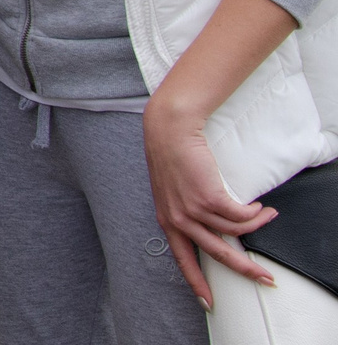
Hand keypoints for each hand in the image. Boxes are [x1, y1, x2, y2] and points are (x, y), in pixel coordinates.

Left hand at [145, 100, 278, 303]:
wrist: (169, 131)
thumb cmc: (172, 156)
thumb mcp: (172, 191)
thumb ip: (186, 212)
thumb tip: (210, 227)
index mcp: (166, 222)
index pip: (182, 260)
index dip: (197, 283)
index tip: (208, 303)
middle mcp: (179, 220)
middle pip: (217, 255)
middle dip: (246, 270)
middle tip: (266, 278)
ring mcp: (194, 210)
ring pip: (236, 233)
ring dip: (257, 226)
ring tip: (267, 215)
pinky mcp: (209, 198)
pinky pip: (242, 216)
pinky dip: (256, 214)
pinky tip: (261, 207)